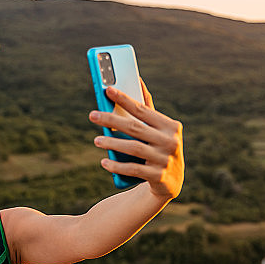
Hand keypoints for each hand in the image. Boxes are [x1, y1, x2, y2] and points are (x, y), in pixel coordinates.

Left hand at [89, 80, 183, 199]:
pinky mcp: (158, 177)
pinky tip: (104, 162)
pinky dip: (117, 166)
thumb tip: (137, 80)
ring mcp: (165, 160)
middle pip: (135, 128)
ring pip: (133, 149)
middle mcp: (170, 142)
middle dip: (111, 120)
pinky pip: (133, 170)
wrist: (172, 182)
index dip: (124, 99)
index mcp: (171, 126)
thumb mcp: (159, 130)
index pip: (143, 110)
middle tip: (92, 115)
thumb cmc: (160, 148)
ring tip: (96, 140)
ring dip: (112, 144)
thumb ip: (148, 109)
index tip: (107, 90)